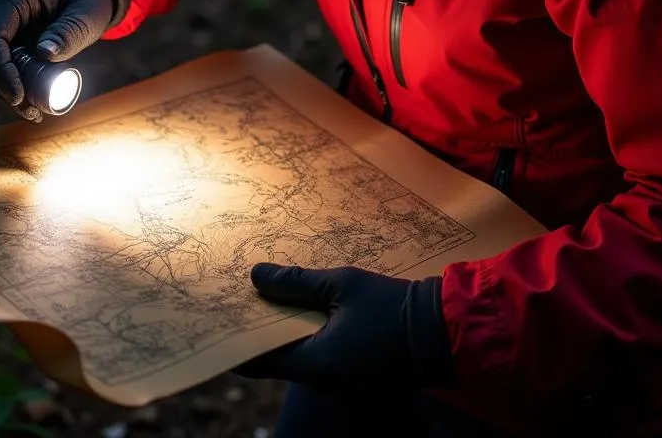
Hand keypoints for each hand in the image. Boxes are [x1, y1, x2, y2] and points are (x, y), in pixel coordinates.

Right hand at [0, 0, 114, 121]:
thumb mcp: (87, 13)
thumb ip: (68, 31)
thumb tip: (44, 54)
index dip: (0, 72)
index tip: (18, 97)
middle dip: (3, 88)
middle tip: (30, 112)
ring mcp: (1, 25)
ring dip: (6, 93)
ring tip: (34, 113)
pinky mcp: (8, 40)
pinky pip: (2, 67)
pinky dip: (13, 87)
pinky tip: (31, 106)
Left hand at [236, 264, 453, 389]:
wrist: (442, 329)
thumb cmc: (392, 306)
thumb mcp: (342, 284)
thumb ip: (297, 282)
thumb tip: (255, 276)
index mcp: (318, 364)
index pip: (262, 362)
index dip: (238, 345)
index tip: (219, 325)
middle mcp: (326, 382)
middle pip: (280, 361)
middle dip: (261, 334)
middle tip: (243, 304)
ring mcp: (344, 386)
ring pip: (301, 360)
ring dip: (287, 335)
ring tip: (271, 302)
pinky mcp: (359, 379)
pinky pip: (323, 360)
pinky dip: (309, 340)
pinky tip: (305, 314)